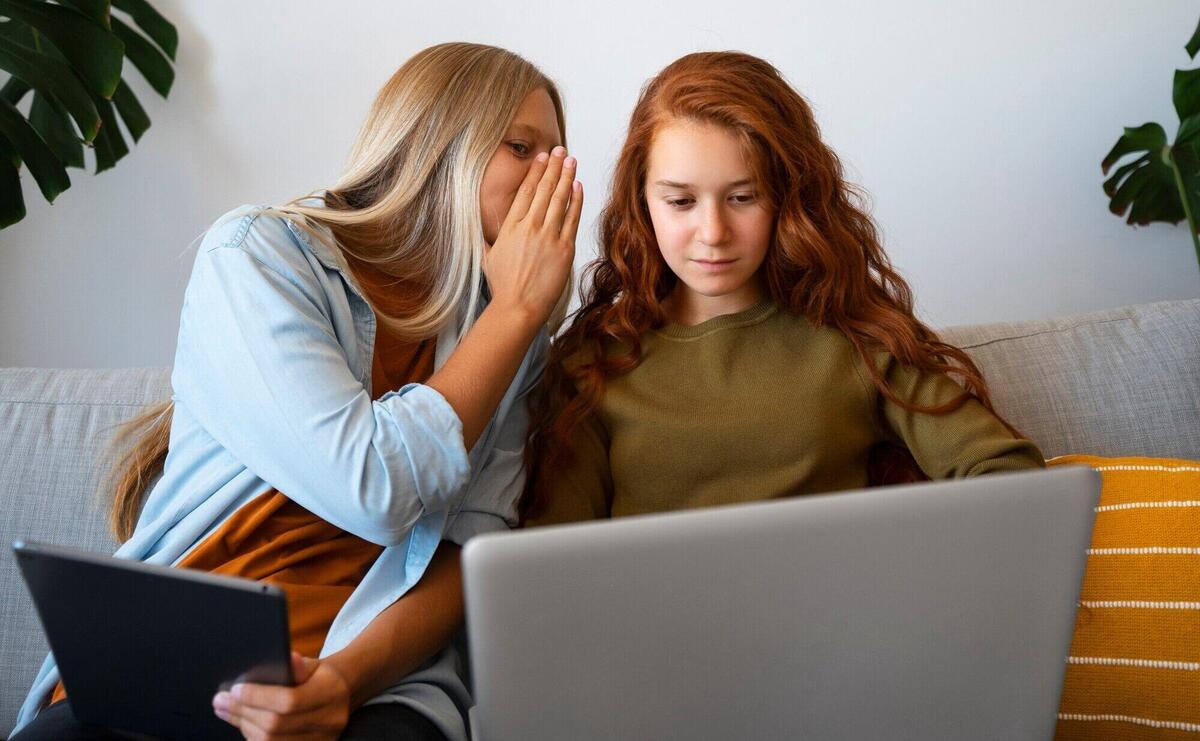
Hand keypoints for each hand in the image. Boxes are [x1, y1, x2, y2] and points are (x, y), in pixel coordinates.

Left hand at [213, 652, 350, 740]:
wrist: (338, 696)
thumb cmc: (317, 677)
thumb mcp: (311, 665)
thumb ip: (297, 665)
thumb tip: (288, 659)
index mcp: (331, 692)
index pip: (289, 701)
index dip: (258, 697)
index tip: (234, 690)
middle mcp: (330, 720)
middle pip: (276, 724)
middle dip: (243, 712)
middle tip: (220, 701)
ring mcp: (322, 740)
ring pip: (271, 740)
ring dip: (243, 725)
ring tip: (225, 710)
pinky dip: (253, 737)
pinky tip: (242, 723)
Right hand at [483, 145, 582, 322]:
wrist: (518, 307)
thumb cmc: (503, 287)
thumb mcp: (487, 258)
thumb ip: (484, 239)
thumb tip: (476, 229)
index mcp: (510, 227)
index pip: (525, 192)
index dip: (535, 172)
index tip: (542, 158)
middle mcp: (529, 227)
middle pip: (544, 189)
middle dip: (554, 167)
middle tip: (560, 150)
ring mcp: (548, 236)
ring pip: (559, 199)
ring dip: (566, 176)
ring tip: (572, 160)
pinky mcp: (564, 249)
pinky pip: (572, 218)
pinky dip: (576, 200)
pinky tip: (579, 186)